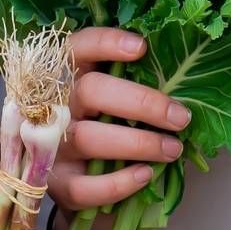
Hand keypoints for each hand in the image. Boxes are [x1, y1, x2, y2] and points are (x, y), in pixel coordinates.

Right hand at [47, 26, 189, 211]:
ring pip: (88, 138)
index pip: (78, 47)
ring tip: (173, 149)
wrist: (77, 181)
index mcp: (67, 75)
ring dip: (139, 143)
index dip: (106, 43)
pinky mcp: (57, 184)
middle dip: (140, 102)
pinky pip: (84, 186)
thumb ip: (130, 83)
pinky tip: (145, 175)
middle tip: (179, 116)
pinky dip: (119, 182)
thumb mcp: (108, 98)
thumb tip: (179, 77)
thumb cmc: (101, 127)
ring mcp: (50, 146)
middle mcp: (53, 105)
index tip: (141, 48)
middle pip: (89, 91)